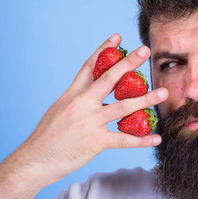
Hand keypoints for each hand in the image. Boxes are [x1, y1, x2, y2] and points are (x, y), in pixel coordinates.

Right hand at [15, 33, 167, 186]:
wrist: (34, 160)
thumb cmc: (47, 137)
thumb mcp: (59, 110)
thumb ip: (77, 99)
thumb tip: (91, 92)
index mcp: (72, 94)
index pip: (89, 66)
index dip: (104, 50)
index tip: (118, 37)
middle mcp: (81, 103)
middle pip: (109, 78)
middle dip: (129, 63)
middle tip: (146, 51)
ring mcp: (89, 121)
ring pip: (123, 106)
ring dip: (146, 99)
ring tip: (163, 92)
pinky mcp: (95, 141)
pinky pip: (123, 139)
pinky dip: (142, 140)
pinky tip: (156, 137)